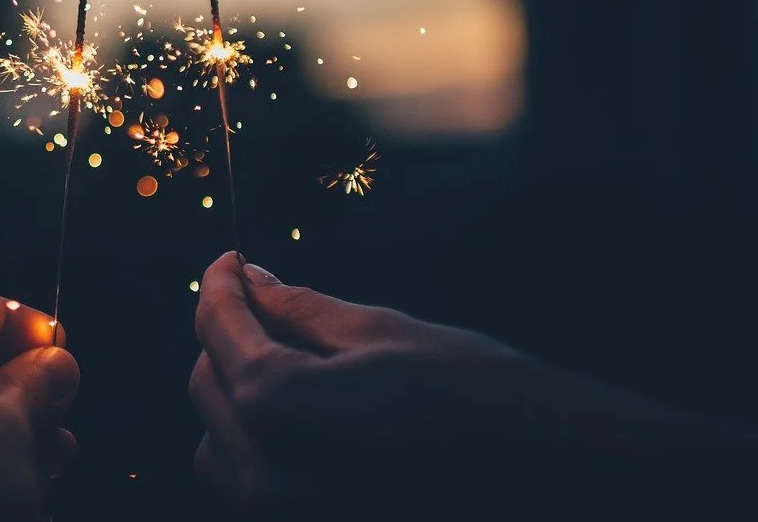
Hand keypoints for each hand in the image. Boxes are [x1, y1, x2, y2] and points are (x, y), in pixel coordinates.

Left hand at [188, 252, 753, 515]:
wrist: (550, 478)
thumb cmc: (473, 396)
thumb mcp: (378, 333)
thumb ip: (297, 309)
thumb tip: (250, 279)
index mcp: (279, 409)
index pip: (219, 331)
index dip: (220, 285)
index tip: (230, 260)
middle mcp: (264, 476)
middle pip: (207, 384)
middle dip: (230, 336)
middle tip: (267, 299)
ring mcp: (279, 515)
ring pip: (217, 438)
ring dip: (239, 392)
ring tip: (291, 360)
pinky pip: (247, 482)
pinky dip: (258, 441)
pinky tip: (306, 415)